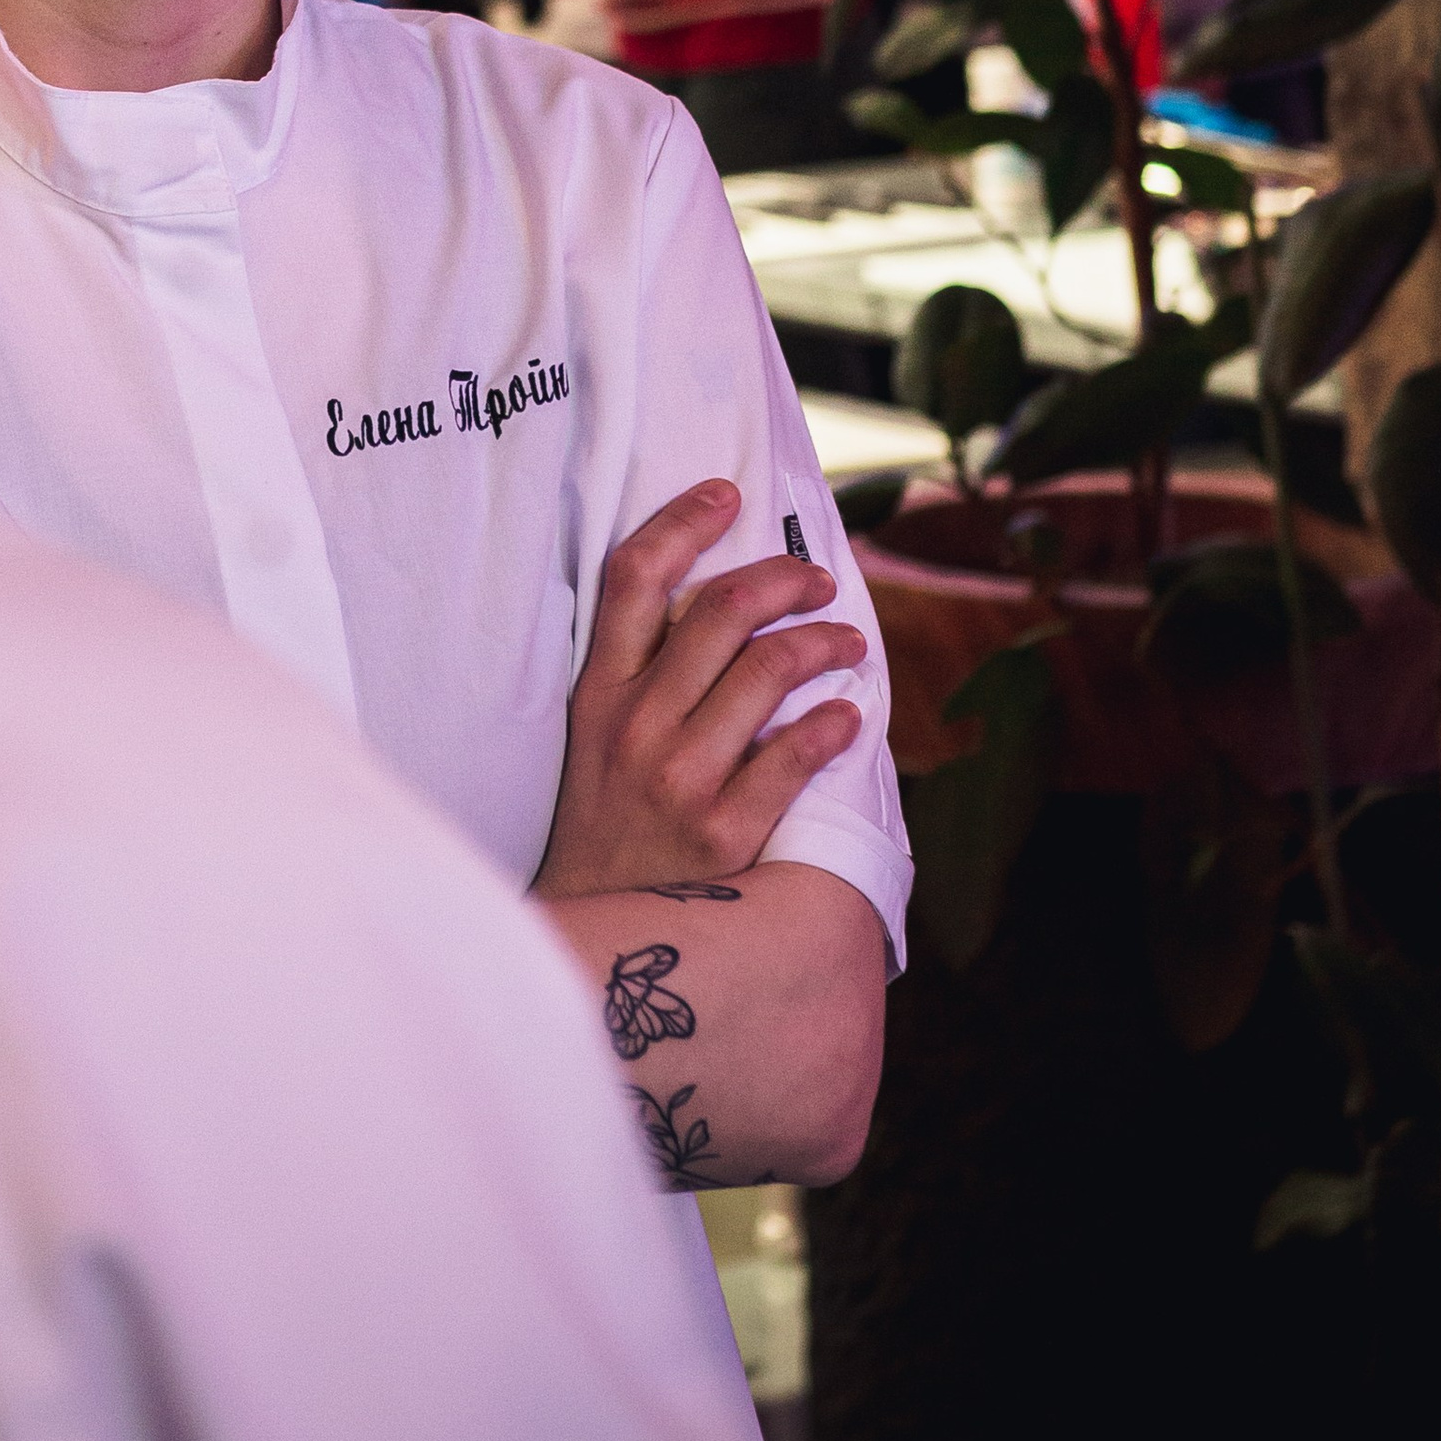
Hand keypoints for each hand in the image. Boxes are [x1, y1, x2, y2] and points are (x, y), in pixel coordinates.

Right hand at [533, 479, 866, 899]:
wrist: (597, 945)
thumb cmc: (604, 827)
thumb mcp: (591, 741)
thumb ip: (636, 677)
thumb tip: (715, 609)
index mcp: (598, 692)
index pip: (633, 576)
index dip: (683, 521)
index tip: (728, 494)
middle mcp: (636, 724)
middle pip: (720, 610)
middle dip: (783, 577)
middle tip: (817, 578)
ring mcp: (679, 778)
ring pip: (767, 671)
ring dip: (823, 643)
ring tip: (848, 644)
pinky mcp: (724, 834)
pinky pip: (793, 756)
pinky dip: (832, 725)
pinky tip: (849, 716)